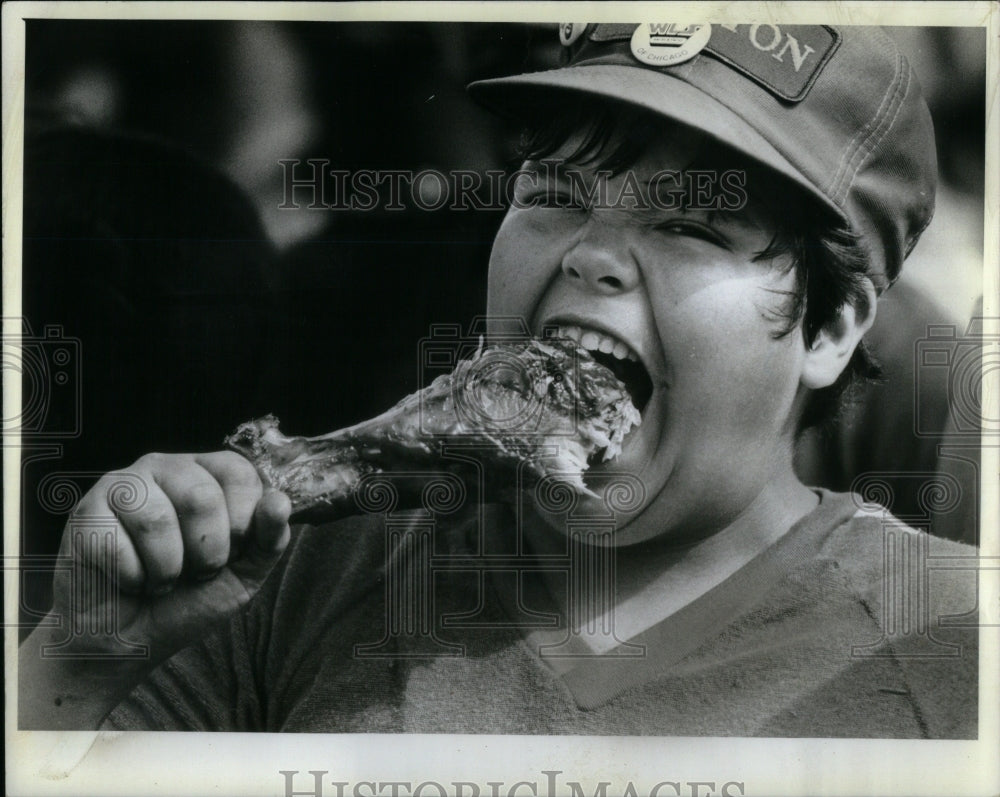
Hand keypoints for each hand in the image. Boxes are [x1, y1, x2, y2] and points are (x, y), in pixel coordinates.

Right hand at [52, 451, 290, 663]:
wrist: (131, 641)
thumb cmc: (188, 600)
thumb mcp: (244, 574)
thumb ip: (269, 539)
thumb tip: (280, 501)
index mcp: (209, 475)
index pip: (240, 473)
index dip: (243, 521)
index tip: (232, 551)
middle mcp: (167, 469)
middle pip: (201, 496)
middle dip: (207, 552)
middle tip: (195, 572)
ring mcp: (125, 486)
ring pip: (157, 519)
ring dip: (167, 569)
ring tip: (161, 578)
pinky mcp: (87, 511)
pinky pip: (116, 544)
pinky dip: (131, 577)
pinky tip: (129, 580)